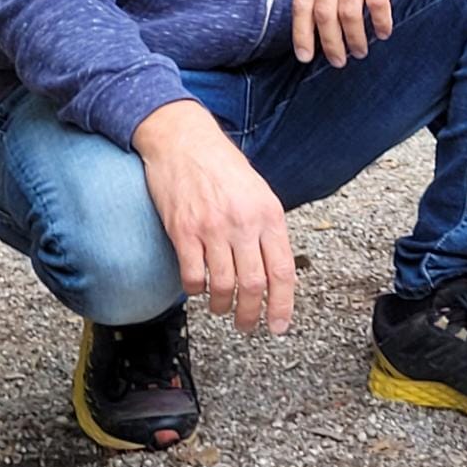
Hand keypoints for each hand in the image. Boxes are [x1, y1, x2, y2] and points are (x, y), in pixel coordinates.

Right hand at [133, 100, 294, 333]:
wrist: (183, 140)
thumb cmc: (222, 166)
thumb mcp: (259, 192)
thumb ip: (268, 228)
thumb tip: (275, 268)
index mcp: (269, 214)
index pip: (283, 271)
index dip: (283, 305)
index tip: (279, 326)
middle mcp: (244, 223)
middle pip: (254, 284)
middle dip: (251, 314)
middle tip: (247, 326)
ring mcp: (213, 227)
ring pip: (224, 285)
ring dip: (223, 306)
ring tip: (222, 309)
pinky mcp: (183, 230)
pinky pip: (192, 275)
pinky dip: (196, 290)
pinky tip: (198, 288)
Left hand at [292, 0, 431, 67]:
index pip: (301, 2)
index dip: (301, 33)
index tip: (305, 56)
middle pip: (324, 13)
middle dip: (330, 43)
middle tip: (339, 61)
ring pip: (350, 12)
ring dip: (356, 38)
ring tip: (361, 50)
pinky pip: (378, 0)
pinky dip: (381, 21)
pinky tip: (385, 30)